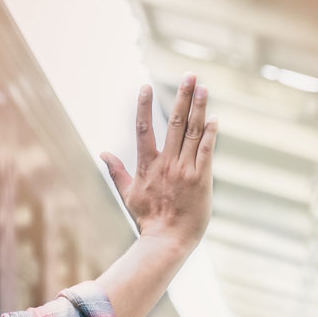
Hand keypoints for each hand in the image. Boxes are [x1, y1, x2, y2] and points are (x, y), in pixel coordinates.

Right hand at [100, 74, 216, 251]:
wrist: (167, 241)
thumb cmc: (148, 220)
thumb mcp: (128, 194)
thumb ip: (117, 171)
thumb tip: (102, 153)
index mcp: (147, 165)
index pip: (143, 129)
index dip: (144, 106)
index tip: (145, 86)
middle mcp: (166, 163)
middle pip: (174, 123)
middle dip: (182, 97)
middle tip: (188, 76)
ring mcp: (185, 170)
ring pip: (192, 132)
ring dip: (199, 108)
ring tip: (203, 88)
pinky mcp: (201, 179)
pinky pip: (206, 151)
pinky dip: (211, 134)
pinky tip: (214, 118)